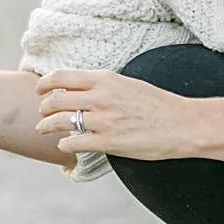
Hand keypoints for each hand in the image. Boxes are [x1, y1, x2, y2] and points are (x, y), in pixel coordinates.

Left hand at [32, 68, 200, 174]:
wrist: (183, 124)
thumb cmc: (159, 105)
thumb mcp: (128, 84)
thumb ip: (104, 85)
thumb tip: (84, 88)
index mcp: (105, 79)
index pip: (63, 76)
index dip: (45, 83)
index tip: (39, 90)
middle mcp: (100, 97)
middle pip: (56, 100)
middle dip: (44, 108)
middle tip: (41, 113)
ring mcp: (103, 120)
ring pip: (61, 121)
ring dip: (47, 126)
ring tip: (43, 129)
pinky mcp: (108, 142)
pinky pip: (74, 143)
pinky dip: (64, 145)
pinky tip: (64, 146)